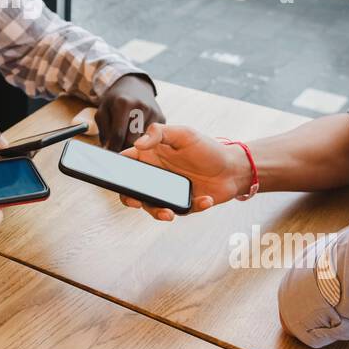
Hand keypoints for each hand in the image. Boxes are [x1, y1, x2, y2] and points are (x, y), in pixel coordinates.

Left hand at [96, 74, 165, 149]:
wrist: (135, 85)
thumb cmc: (116, 100)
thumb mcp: (103, 110)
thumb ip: (103, 130)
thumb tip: (109, 149)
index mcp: (123, 104)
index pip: (118, 135)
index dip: (113, 148)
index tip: (110, 156)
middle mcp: (141, 107)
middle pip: (132, 140)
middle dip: (124, 148)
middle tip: (118, 150)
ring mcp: (154, 112)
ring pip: (144, 141)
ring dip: (135, 144)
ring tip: (128, 137)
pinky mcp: (162, 117)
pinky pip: (153, 137)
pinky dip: (145, 139)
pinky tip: (138, 131)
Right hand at [117, 123, 252, 220]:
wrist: (234, 167)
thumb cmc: (207, 147)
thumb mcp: (183, 134)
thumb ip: (159, 133)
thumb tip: (138, 144)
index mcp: (151, 156)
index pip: (127, 162)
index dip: (116, 170)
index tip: (115, 176)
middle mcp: (156, 175)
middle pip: (133, 189)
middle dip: (130, 198)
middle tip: (135, 201)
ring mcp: (168, 191)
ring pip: (152, 206)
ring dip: (157, 212)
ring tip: (169, 214)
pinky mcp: (183, 204)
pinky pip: (180, 210)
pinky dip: (193, 207)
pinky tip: (205, 199)